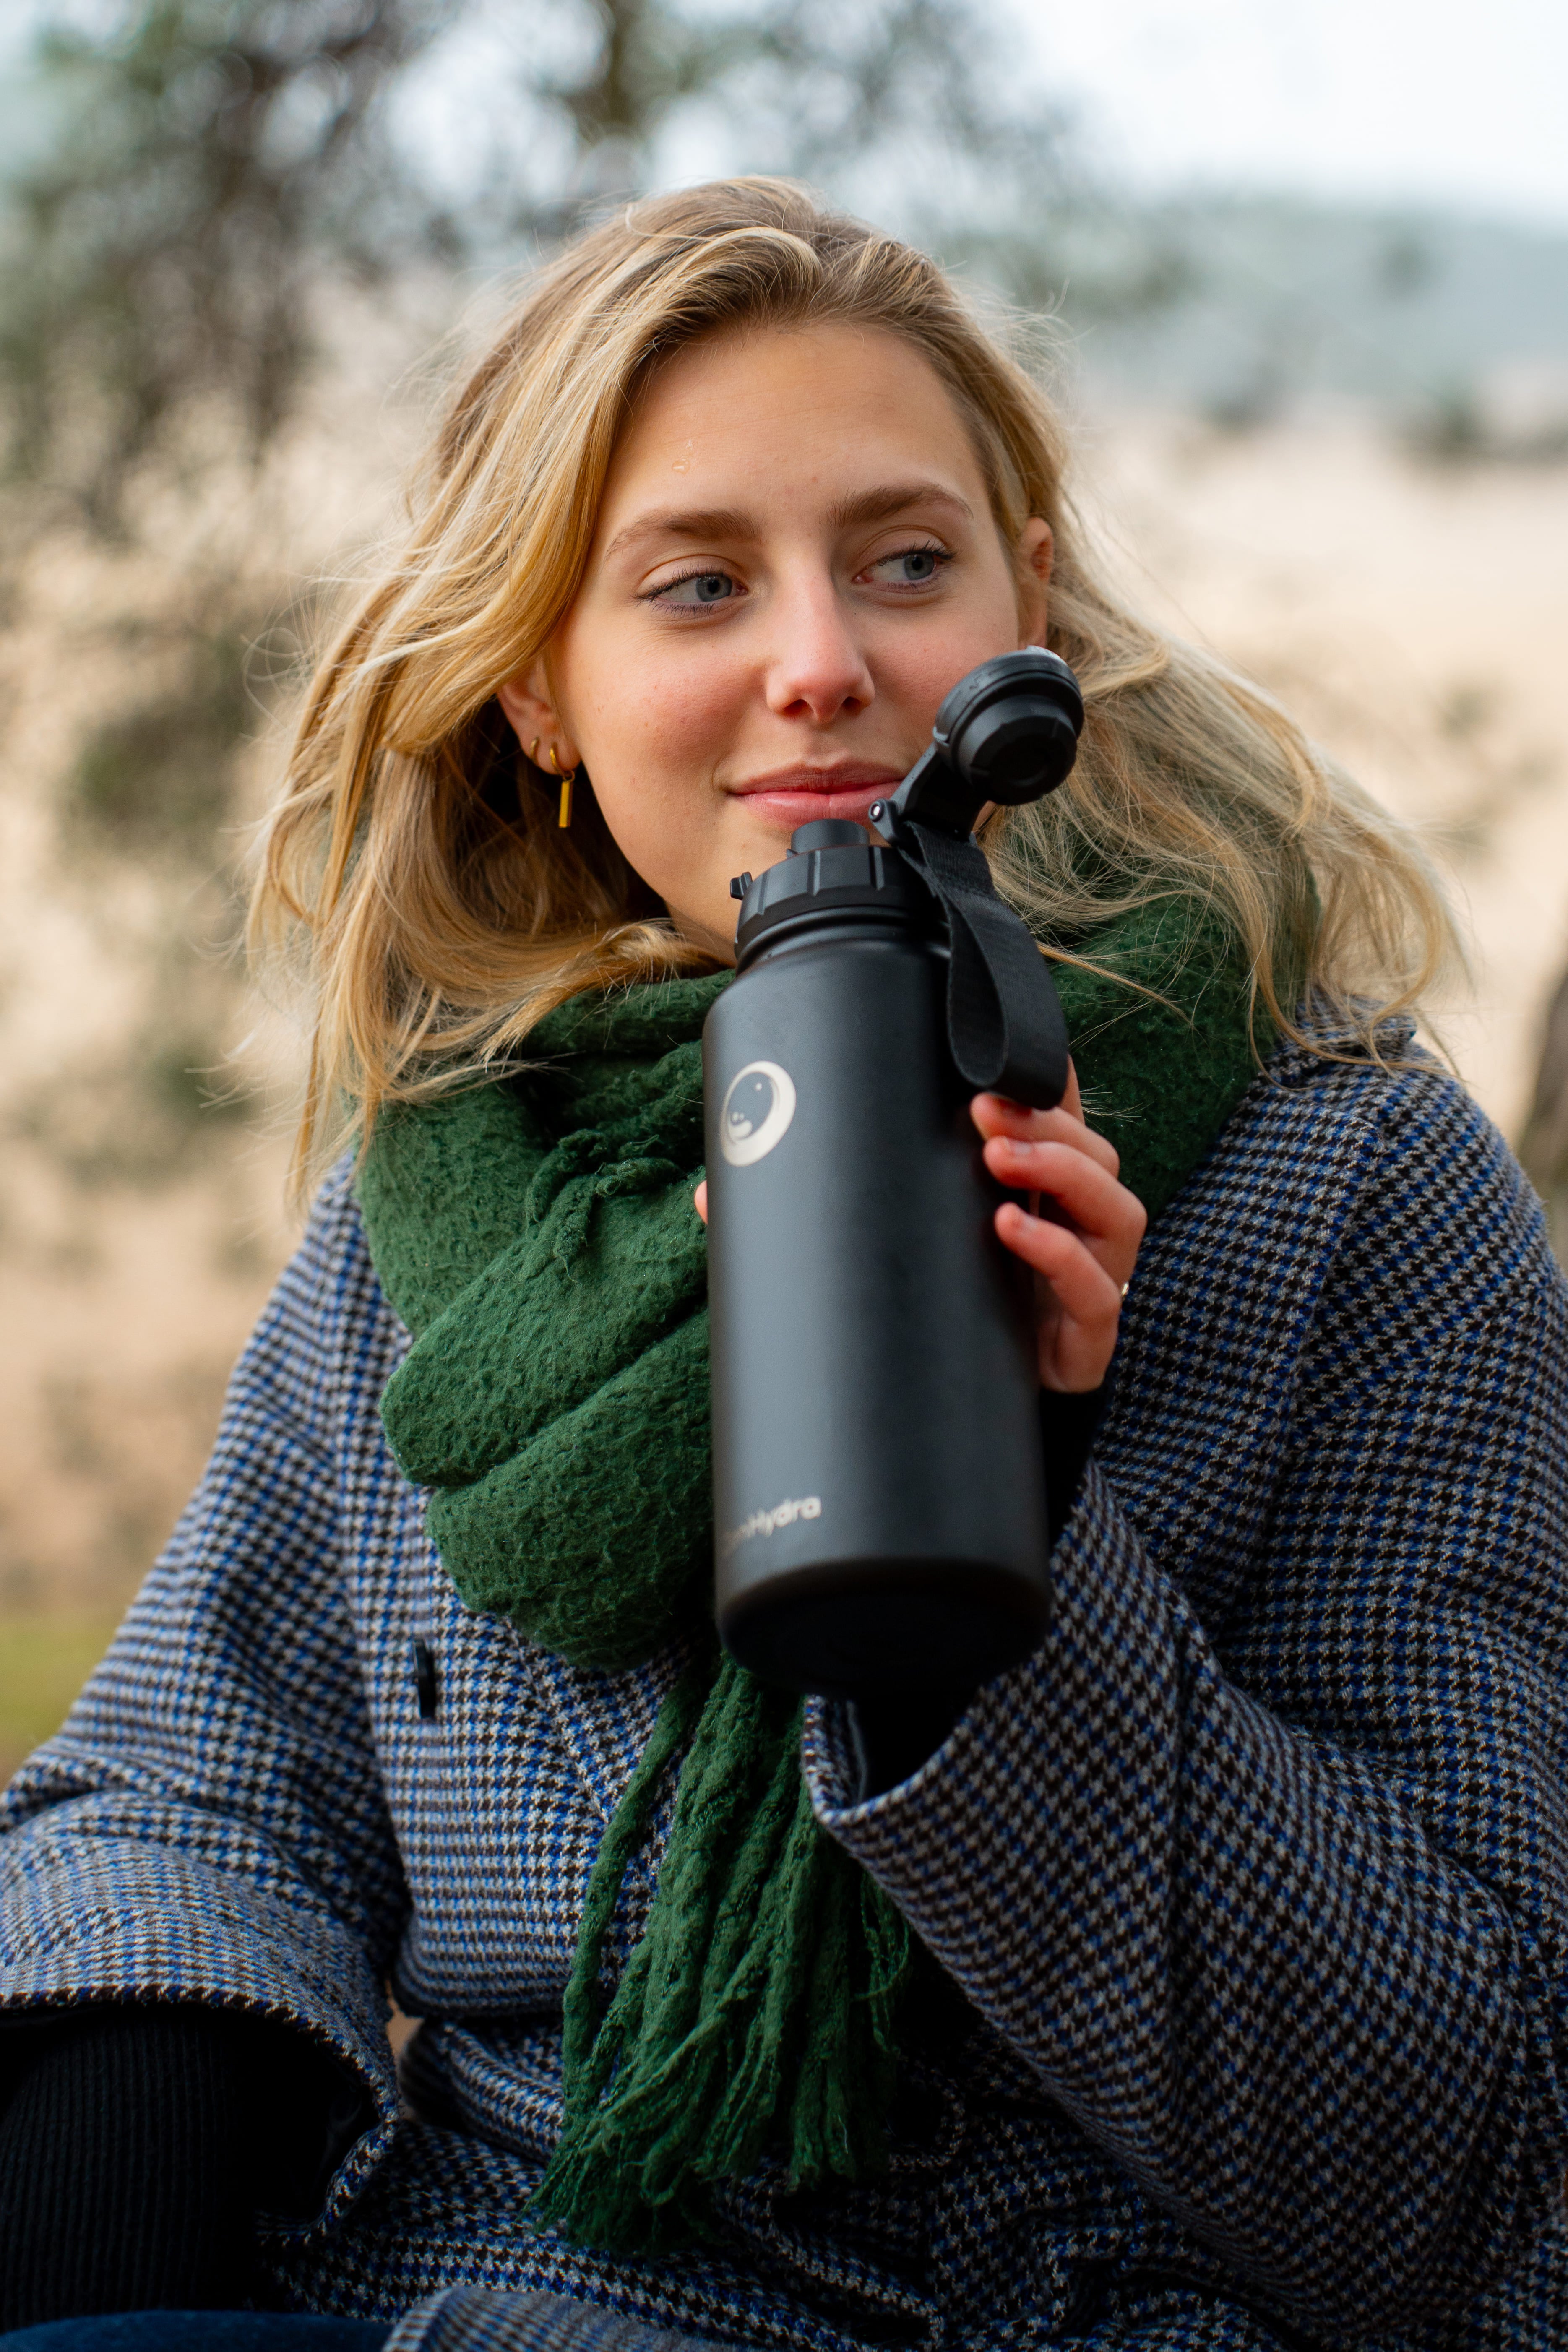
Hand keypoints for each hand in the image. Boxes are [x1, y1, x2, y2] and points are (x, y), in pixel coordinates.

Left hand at [972, 1063, 1145, 1393]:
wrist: (970, 1400)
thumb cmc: (971, 1304)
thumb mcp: (959, 1229)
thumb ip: (958, 1173)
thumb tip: (934, 1091)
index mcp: (1063, 1198)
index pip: (1074, 1129)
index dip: (1049, 1097)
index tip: (991, 1075)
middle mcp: (1091, 1233)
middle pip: (1101, 1162)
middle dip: (1048, 1129)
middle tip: (986, 1113)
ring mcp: (1100, 1285)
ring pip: (1119, 1214)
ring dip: (1063, 1175)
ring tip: (998, 1157)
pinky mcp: (1091, 1342)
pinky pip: (1096, 1295)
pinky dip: (1057, 1254)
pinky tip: (1011, 1227)